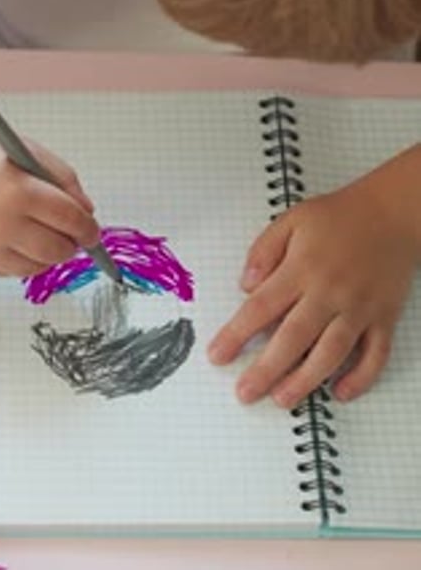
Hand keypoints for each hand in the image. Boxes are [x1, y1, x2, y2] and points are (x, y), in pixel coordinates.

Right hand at [0, 113, 97, 276]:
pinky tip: (19, 239)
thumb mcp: (24, 150)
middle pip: (58, 250)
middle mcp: (1, 224)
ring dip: (48, 254)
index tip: (93, 229)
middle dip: (73, 243)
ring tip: (46, 234)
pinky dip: (22, 260)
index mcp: (19, 191)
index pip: (72, 221)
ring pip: (35, 268)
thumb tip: (86, 211)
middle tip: (74, 233)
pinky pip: (9, 272)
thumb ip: (62, 179)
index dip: (89, 228)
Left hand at [208, 158, 419, 407]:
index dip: (237, 334)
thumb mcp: (292, 220)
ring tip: (282, 399)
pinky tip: (340, 392)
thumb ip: (264, 251)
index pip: (262, 307)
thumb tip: (245, 285)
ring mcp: (359, 308)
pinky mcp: (384, 317)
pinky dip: (360, 378)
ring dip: (306, 380)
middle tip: (245, 393)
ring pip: (332, 353)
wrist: (393, 213)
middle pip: (294, 338)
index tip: (218, 355)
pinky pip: (375, 355)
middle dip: (266, 369)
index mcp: (303, 268)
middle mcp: (331, 292)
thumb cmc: (340, 217)